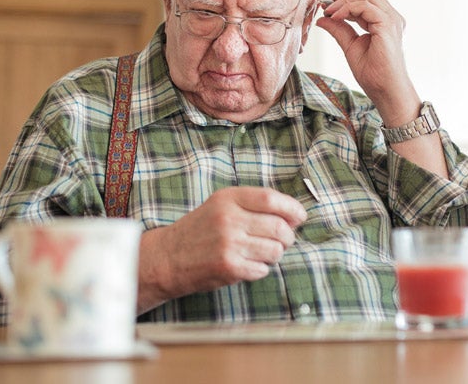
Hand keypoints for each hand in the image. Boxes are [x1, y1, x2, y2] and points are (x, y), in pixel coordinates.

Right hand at [137, 186, 305, 312]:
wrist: (167, 257)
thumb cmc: (200, 230)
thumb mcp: (222, 205)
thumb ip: (254, 205)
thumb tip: (294, 215)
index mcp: (229, 198)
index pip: (271, 199)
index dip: (292, 208)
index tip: (300, 216)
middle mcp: (229, 219)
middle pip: (279, 227)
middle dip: (288, 237)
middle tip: (283, 240)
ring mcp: (229, 243)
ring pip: (275, 250)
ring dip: (275, 254)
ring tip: (261, 253)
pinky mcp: (229, 267)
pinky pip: (262, 269)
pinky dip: (260, 269)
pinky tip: (247, 264)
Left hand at [315, 0, 416, 120]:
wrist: (386, 91)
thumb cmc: (374, 74)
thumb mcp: (350, 46)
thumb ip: (339, 30)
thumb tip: (322, 18)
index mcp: (384, 21)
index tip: (324, 5)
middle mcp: (391, 17)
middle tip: (323, 2)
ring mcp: (391, 20)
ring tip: (327, 10)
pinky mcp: (388, 26)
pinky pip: (366, 6)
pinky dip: (347, 8)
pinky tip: (335, 17)